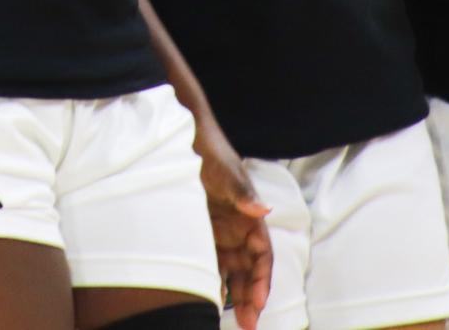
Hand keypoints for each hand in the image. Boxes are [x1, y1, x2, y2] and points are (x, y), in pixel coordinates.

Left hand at [198, 131, 271, 327]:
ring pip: (232, 270)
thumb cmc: (212, 152)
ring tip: (234, 320)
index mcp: (251, 217)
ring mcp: (221, 232)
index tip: (257, 301)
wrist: (184, 137)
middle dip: (251, 297)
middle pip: (249, 269)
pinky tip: (207, 298)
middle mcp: (239, 228)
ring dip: (234, 294)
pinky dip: (213, 280)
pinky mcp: (202, 231)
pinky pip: (211, 262)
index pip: (262, 255)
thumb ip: (244, 193)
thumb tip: (264, 209)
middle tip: (249, 324)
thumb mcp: (227, 172)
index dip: (262, 279)